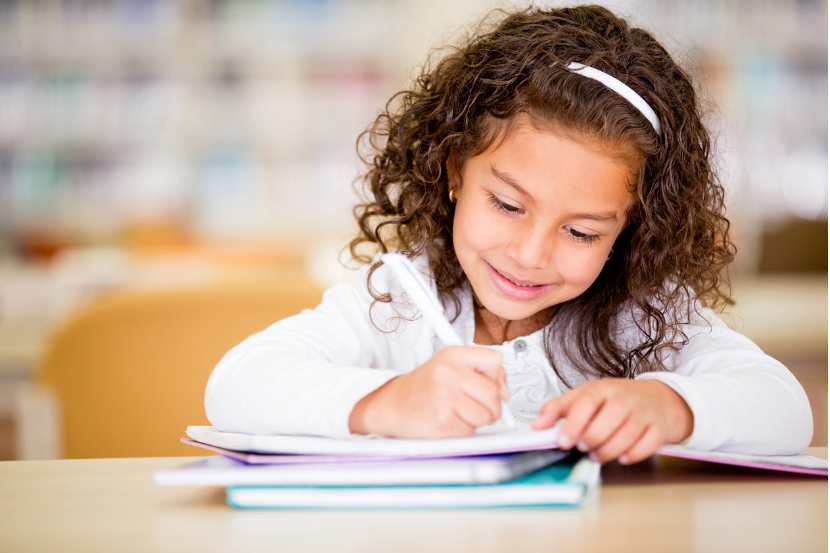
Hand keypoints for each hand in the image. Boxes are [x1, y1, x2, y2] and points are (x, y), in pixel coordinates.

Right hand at [349, 346, 508, 438]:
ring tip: (456, 413)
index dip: (496, 378)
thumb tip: (505, 392)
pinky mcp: (443, 421)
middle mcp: (448, 372)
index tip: (485, 385)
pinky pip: (470, 431)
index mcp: (452, 355)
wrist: (391, 405)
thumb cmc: (423, 387)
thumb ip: (481, 373)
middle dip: (490, 406)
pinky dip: (462, 431)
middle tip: (473, 406)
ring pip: (486, 415)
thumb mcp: (449, 367)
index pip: (495, 360)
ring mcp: (444, 396)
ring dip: (476, 421)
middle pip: (494, 394)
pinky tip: (446, 422)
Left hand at [532, 379, 692, 463]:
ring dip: (609, 450)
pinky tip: (622, 457)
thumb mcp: (582, 397)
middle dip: (592, 439)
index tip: (563, 441)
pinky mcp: (657, 428)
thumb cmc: (613, 399)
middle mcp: (624, 398)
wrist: (653, 398)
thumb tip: (537, 426)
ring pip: (629, 433)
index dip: (573, 423)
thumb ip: (557, 410)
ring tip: (596, 455)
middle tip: (582, 448)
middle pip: (610, 418)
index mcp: (601, 389)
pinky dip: (634, 454)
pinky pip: (649, 443)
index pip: (587, 402)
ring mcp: (643, 413)